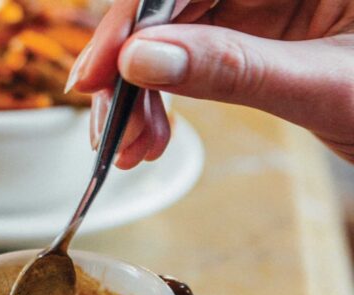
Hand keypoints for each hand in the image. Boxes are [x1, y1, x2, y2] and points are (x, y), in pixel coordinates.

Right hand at [67, 0, 353, 167]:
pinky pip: (188, 53)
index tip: (99, 73)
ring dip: (139, 92)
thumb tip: (140, 60)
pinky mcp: (255, 29)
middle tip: (111, 129)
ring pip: (171, 30)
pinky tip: (152, 134)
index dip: (137, 18)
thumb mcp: (327, 88)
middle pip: (175, 1)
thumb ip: (233, 69)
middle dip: (132, 67)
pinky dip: (162, 97)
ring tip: (134, 148)